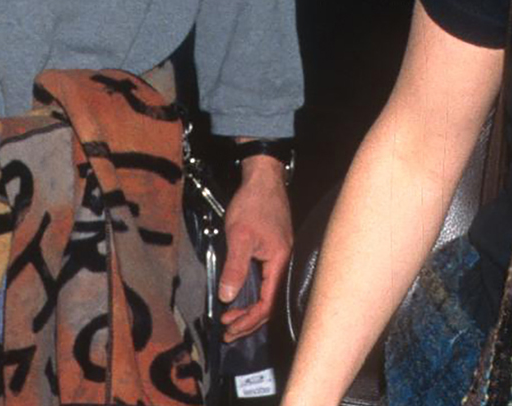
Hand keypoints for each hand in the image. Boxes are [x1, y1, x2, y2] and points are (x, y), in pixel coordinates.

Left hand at [217, 155, 293, 340]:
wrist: (263, 178)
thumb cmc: (253, 204)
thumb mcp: (239, 236)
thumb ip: (235, 267)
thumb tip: (228, 297)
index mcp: (279, 263)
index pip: (267, 304)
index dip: (248, 320)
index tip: (229, 327)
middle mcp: (283, 264)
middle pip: (269, 304)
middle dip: (248, 322)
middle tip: (228, 332)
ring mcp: (279, 259)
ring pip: (267, 294)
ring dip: (249, 310)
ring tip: (231, 320)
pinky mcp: (273, 253)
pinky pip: (265, 282)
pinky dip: (252, 294)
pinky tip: (240, 298)